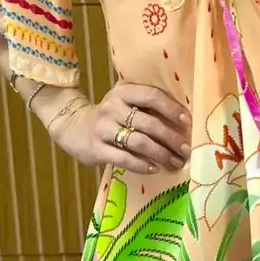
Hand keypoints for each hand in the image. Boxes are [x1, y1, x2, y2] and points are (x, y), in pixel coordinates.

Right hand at [50, 81, 190, 174]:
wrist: (72, 126)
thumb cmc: (110, 114)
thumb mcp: (124, 100)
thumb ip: (146, 103)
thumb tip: (183, 118)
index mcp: (123, 91)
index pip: (152, 96)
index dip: (171, 108)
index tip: (187, 122)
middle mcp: (112, 107)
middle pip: (149, 123)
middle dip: (171, 138)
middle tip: (187, 149)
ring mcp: (103, 128)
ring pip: (139, 142)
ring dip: (161, 154)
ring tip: (176, 162)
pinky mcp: (97, 149)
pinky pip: (124, 158)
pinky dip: (142, 165)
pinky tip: (155, 169)